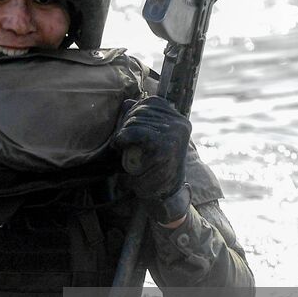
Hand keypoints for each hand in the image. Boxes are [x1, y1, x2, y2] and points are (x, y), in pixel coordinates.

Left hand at [111, 96, 190, 223]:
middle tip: (119, 142)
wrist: (167, 193)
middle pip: (140, 112)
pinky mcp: (164, 146)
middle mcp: (179, 123)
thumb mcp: (153, 139)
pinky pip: (136, 134)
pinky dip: (123, 139)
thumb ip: (144, 119)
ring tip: (120, 148)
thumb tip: (127, 103)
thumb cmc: (157, 166)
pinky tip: (118, 146)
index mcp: (178, 118)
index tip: (125, 130)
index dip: (131, 114)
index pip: (149, 103)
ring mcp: (174, 133)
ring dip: (123, 137)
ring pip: (135, 122)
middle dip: (124, 126)